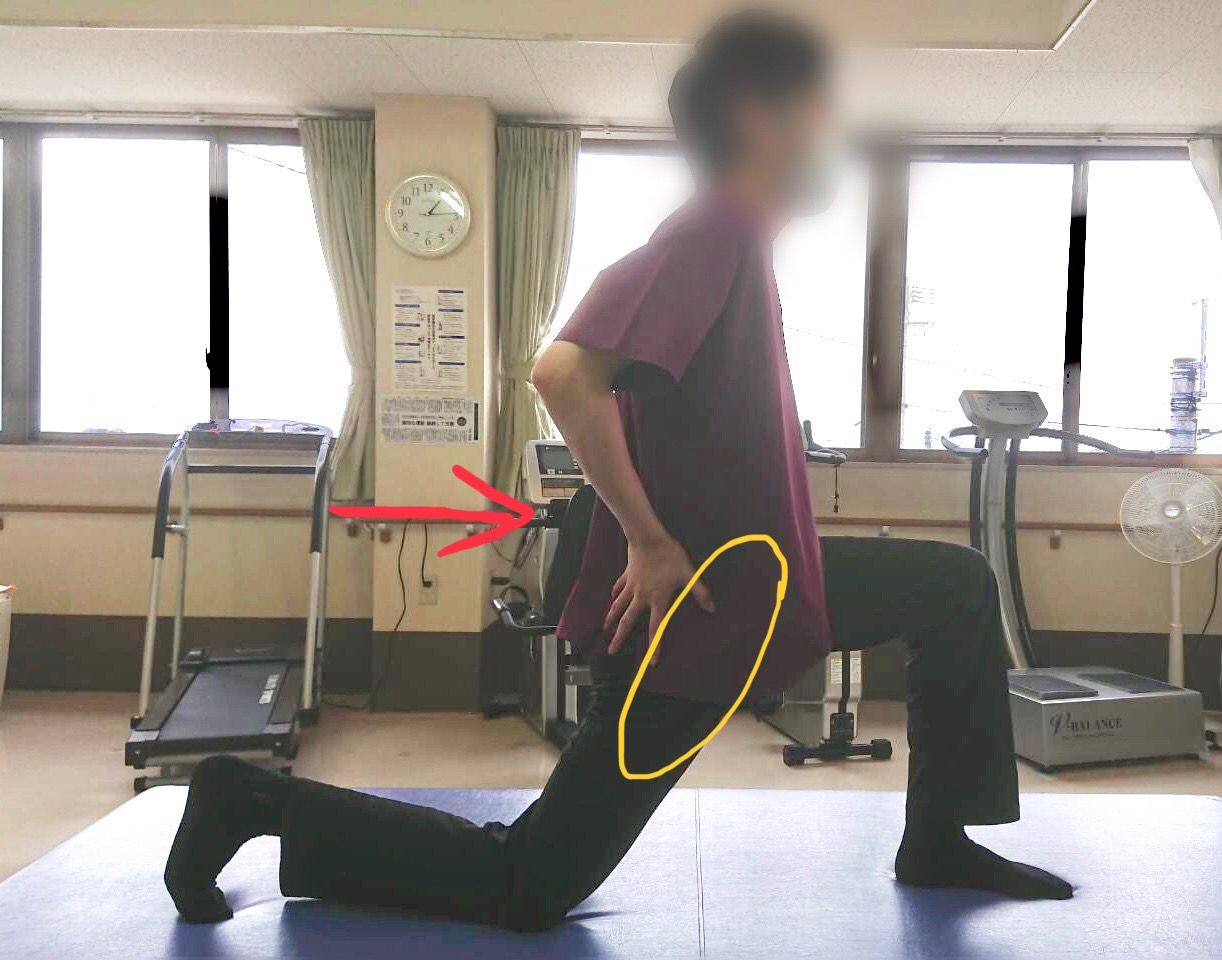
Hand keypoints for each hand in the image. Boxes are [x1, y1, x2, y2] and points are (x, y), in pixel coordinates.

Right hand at [604, 534, 714, 663]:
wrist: (648, 537)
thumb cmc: (670, 556)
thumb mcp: (688, 574)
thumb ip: (700, 592)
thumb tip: (712, 608)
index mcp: (657, 600)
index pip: (656, 628)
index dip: (654, 647)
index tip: (650, 663)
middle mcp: (641, 596)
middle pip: (628, 621)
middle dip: (620, 637)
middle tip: (611, 651)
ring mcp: (632, 586)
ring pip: (619, 606)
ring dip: (612, 618)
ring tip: (606, 628)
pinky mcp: (627, 574)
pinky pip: (619, 587)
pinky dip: (615, 594)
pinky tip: (611, 598)